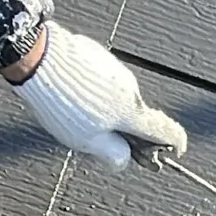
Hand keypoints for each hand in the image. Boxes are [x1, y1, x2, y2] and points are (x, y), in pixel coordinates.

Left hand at [8, 23, 187, 169]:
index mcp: (132, 112)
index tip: (176, 151)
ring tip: (76, 118)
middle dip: (127, 131)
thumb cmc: (63, 105)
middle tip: (104, 143)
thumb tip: (124, 159)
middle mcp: (130, 88)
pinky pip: (103, 81)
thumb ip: (111, 153)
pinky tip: (70, 97)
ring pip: (118, 98)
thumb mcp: (86, 141)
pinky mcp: (98, 56)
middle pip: (137, 115)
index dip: (175, 143)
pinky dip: (95, 94)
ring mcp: (115, 69)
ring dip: (107, 111)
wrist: (39, 58)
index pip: (165, 129)